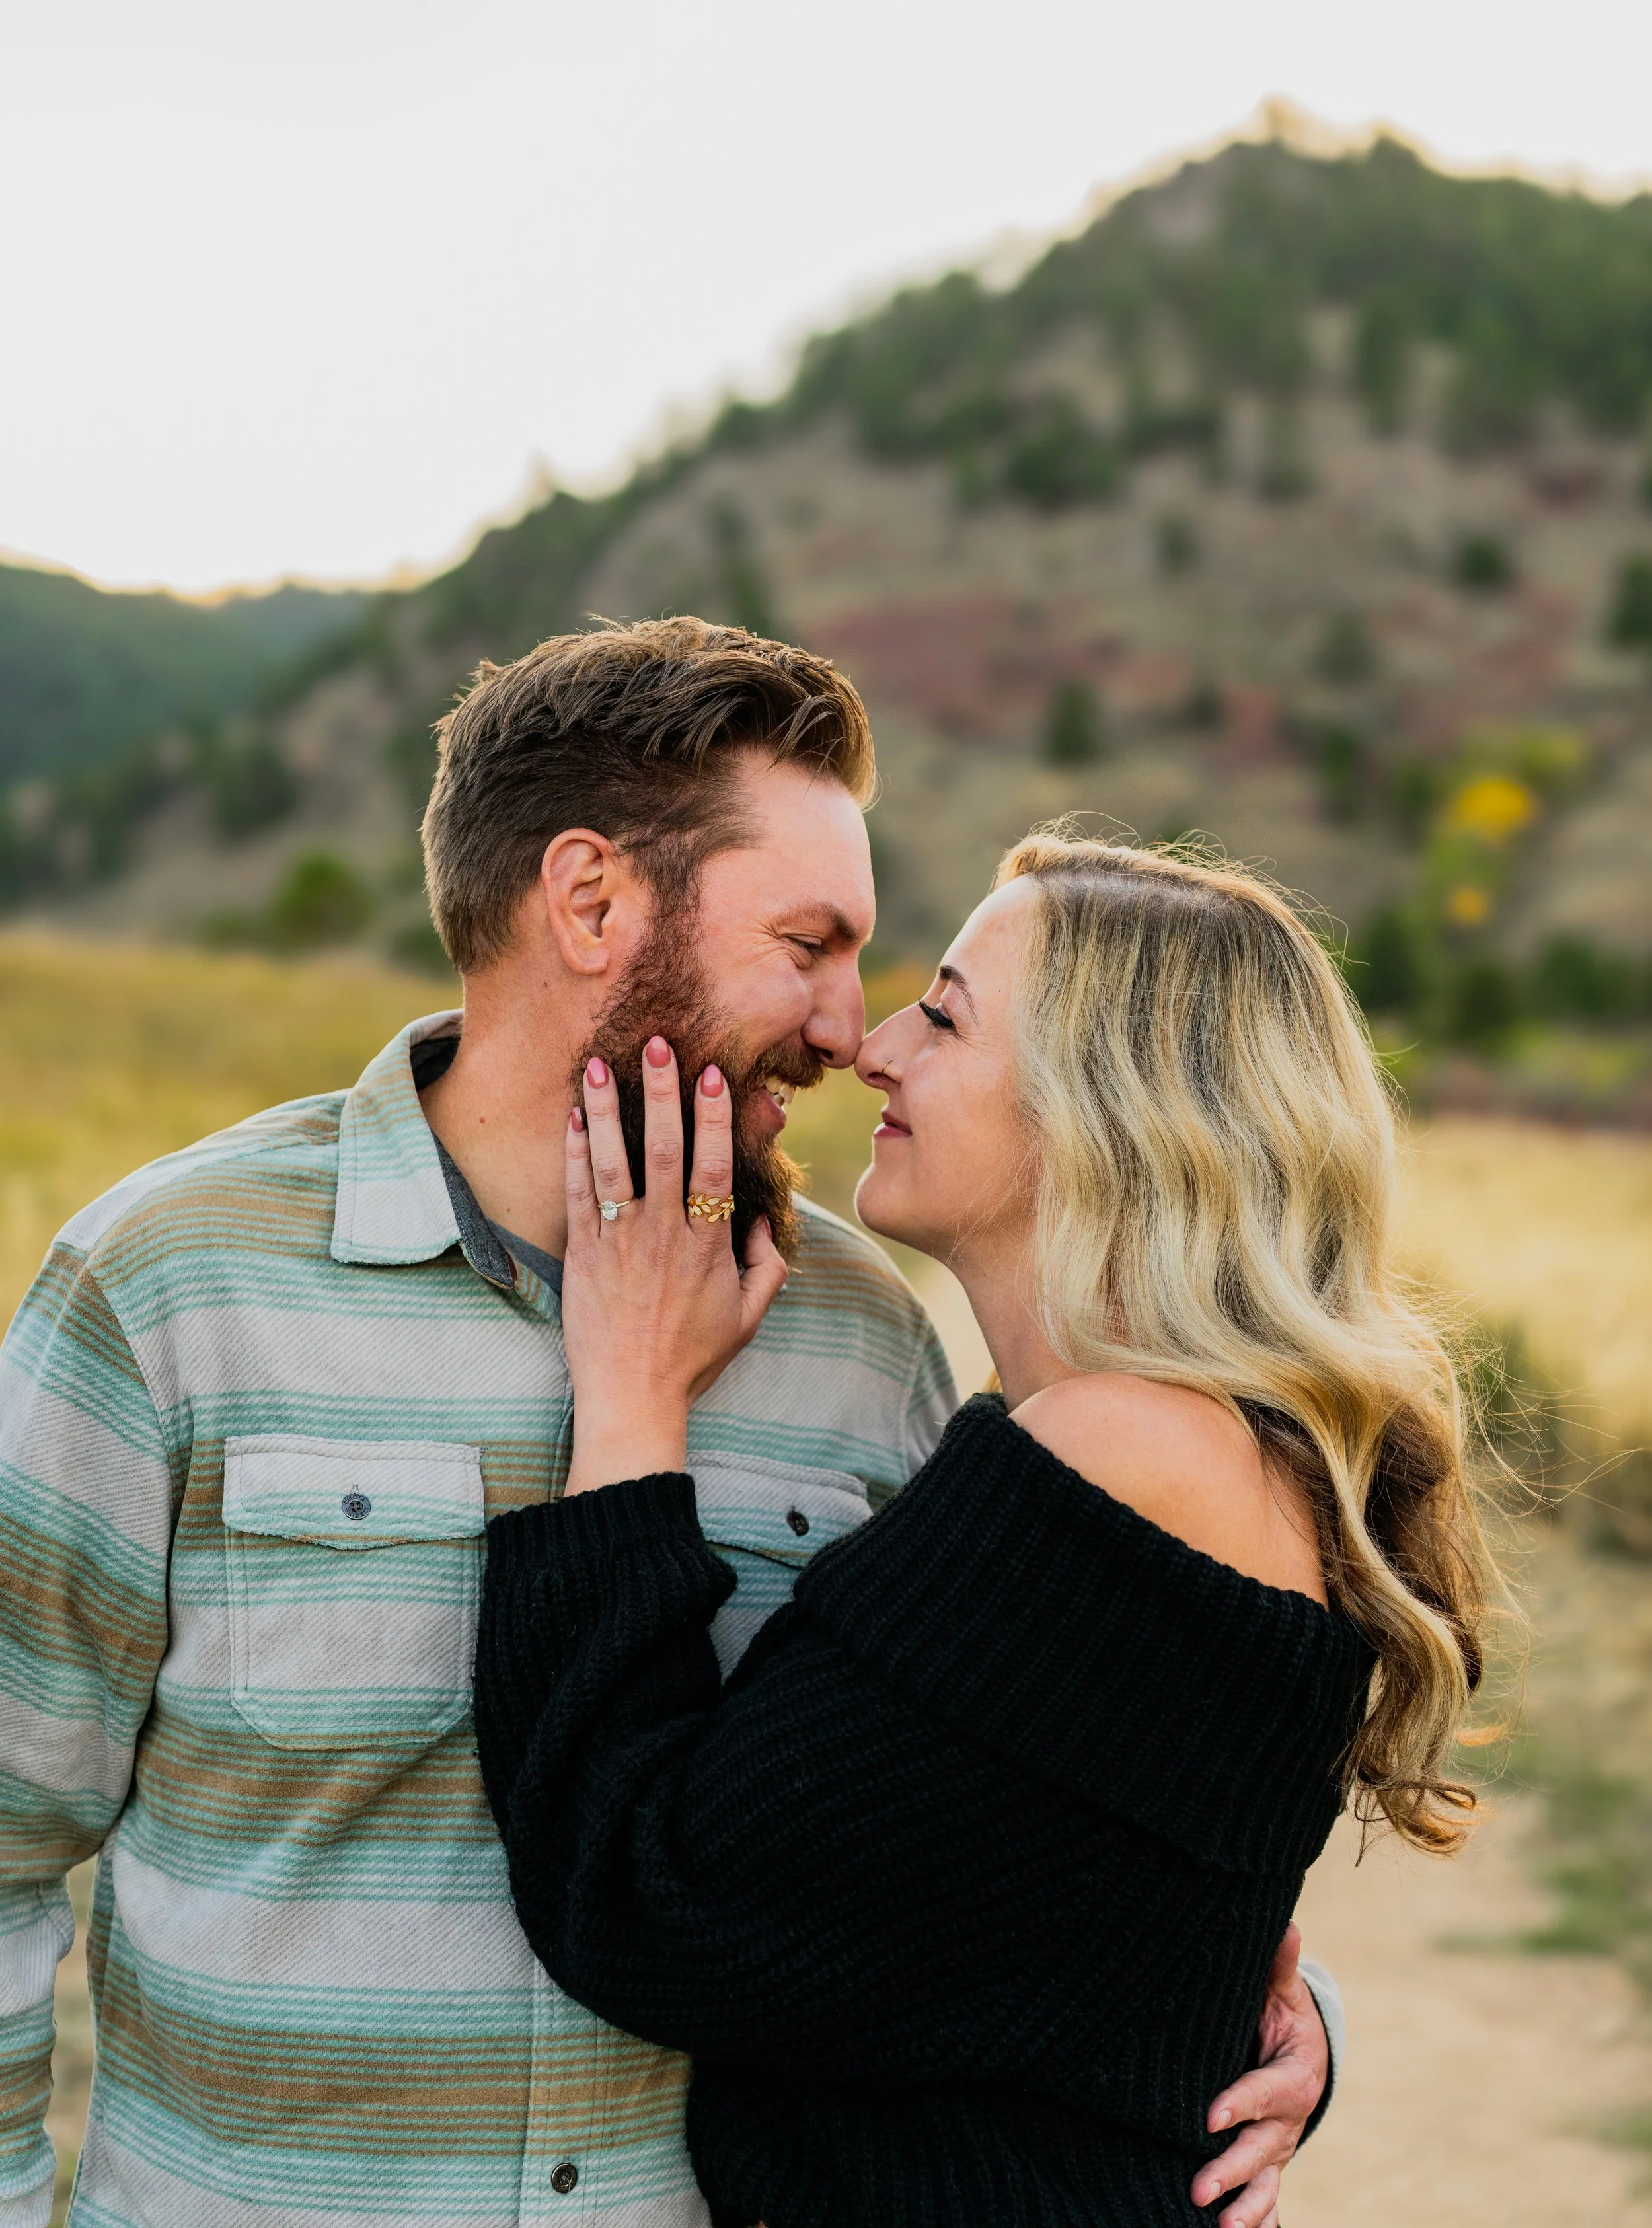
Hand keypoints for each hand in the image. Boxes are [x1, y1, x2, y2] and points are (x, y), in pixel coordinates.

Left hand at [562, 1037, 787, 1494]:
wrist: (632, 1399)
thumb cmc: (692, 1360)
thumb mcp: (747, 1318)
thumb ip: (767, 1268)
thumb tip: (764, 1223)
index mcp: (707, 1245)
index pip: (714, 1166)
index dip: (714, 1117)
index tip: (713, 1074)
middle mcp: (663, 1236)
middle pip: (663, 1150)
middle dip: (661, 1093)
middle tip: (657, 1045)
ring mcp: (618, 1243)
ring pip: (613, 1163)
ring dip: (605, 1110)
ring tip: (596, 1065)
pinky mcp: (582, 1256)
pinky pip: (577, 1194)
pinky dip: (574, 1154)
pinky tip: (572, 1118)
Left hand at [1191, 1923, 1324, 2227]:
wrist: (1306, 2056)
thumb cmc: (1283, 2018)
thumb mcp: (1281, 1995)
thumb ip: (1278, 1969)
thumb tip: (1287, 1926)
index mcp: (1293, 2077)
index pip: (1264, 2093)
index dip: (1239, 2105)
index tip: (1208, 2117)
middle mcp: (1288, 2121)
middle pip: (1261, 2150)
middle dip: (1231, 2170)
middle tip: (1200, 2189)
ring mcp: (1278, 2148)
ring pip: (1266, 2184)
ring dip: (1246, 2209)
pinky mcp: (1268, 2164)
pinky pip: (1266, 2201)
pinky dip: (1260, 2222)